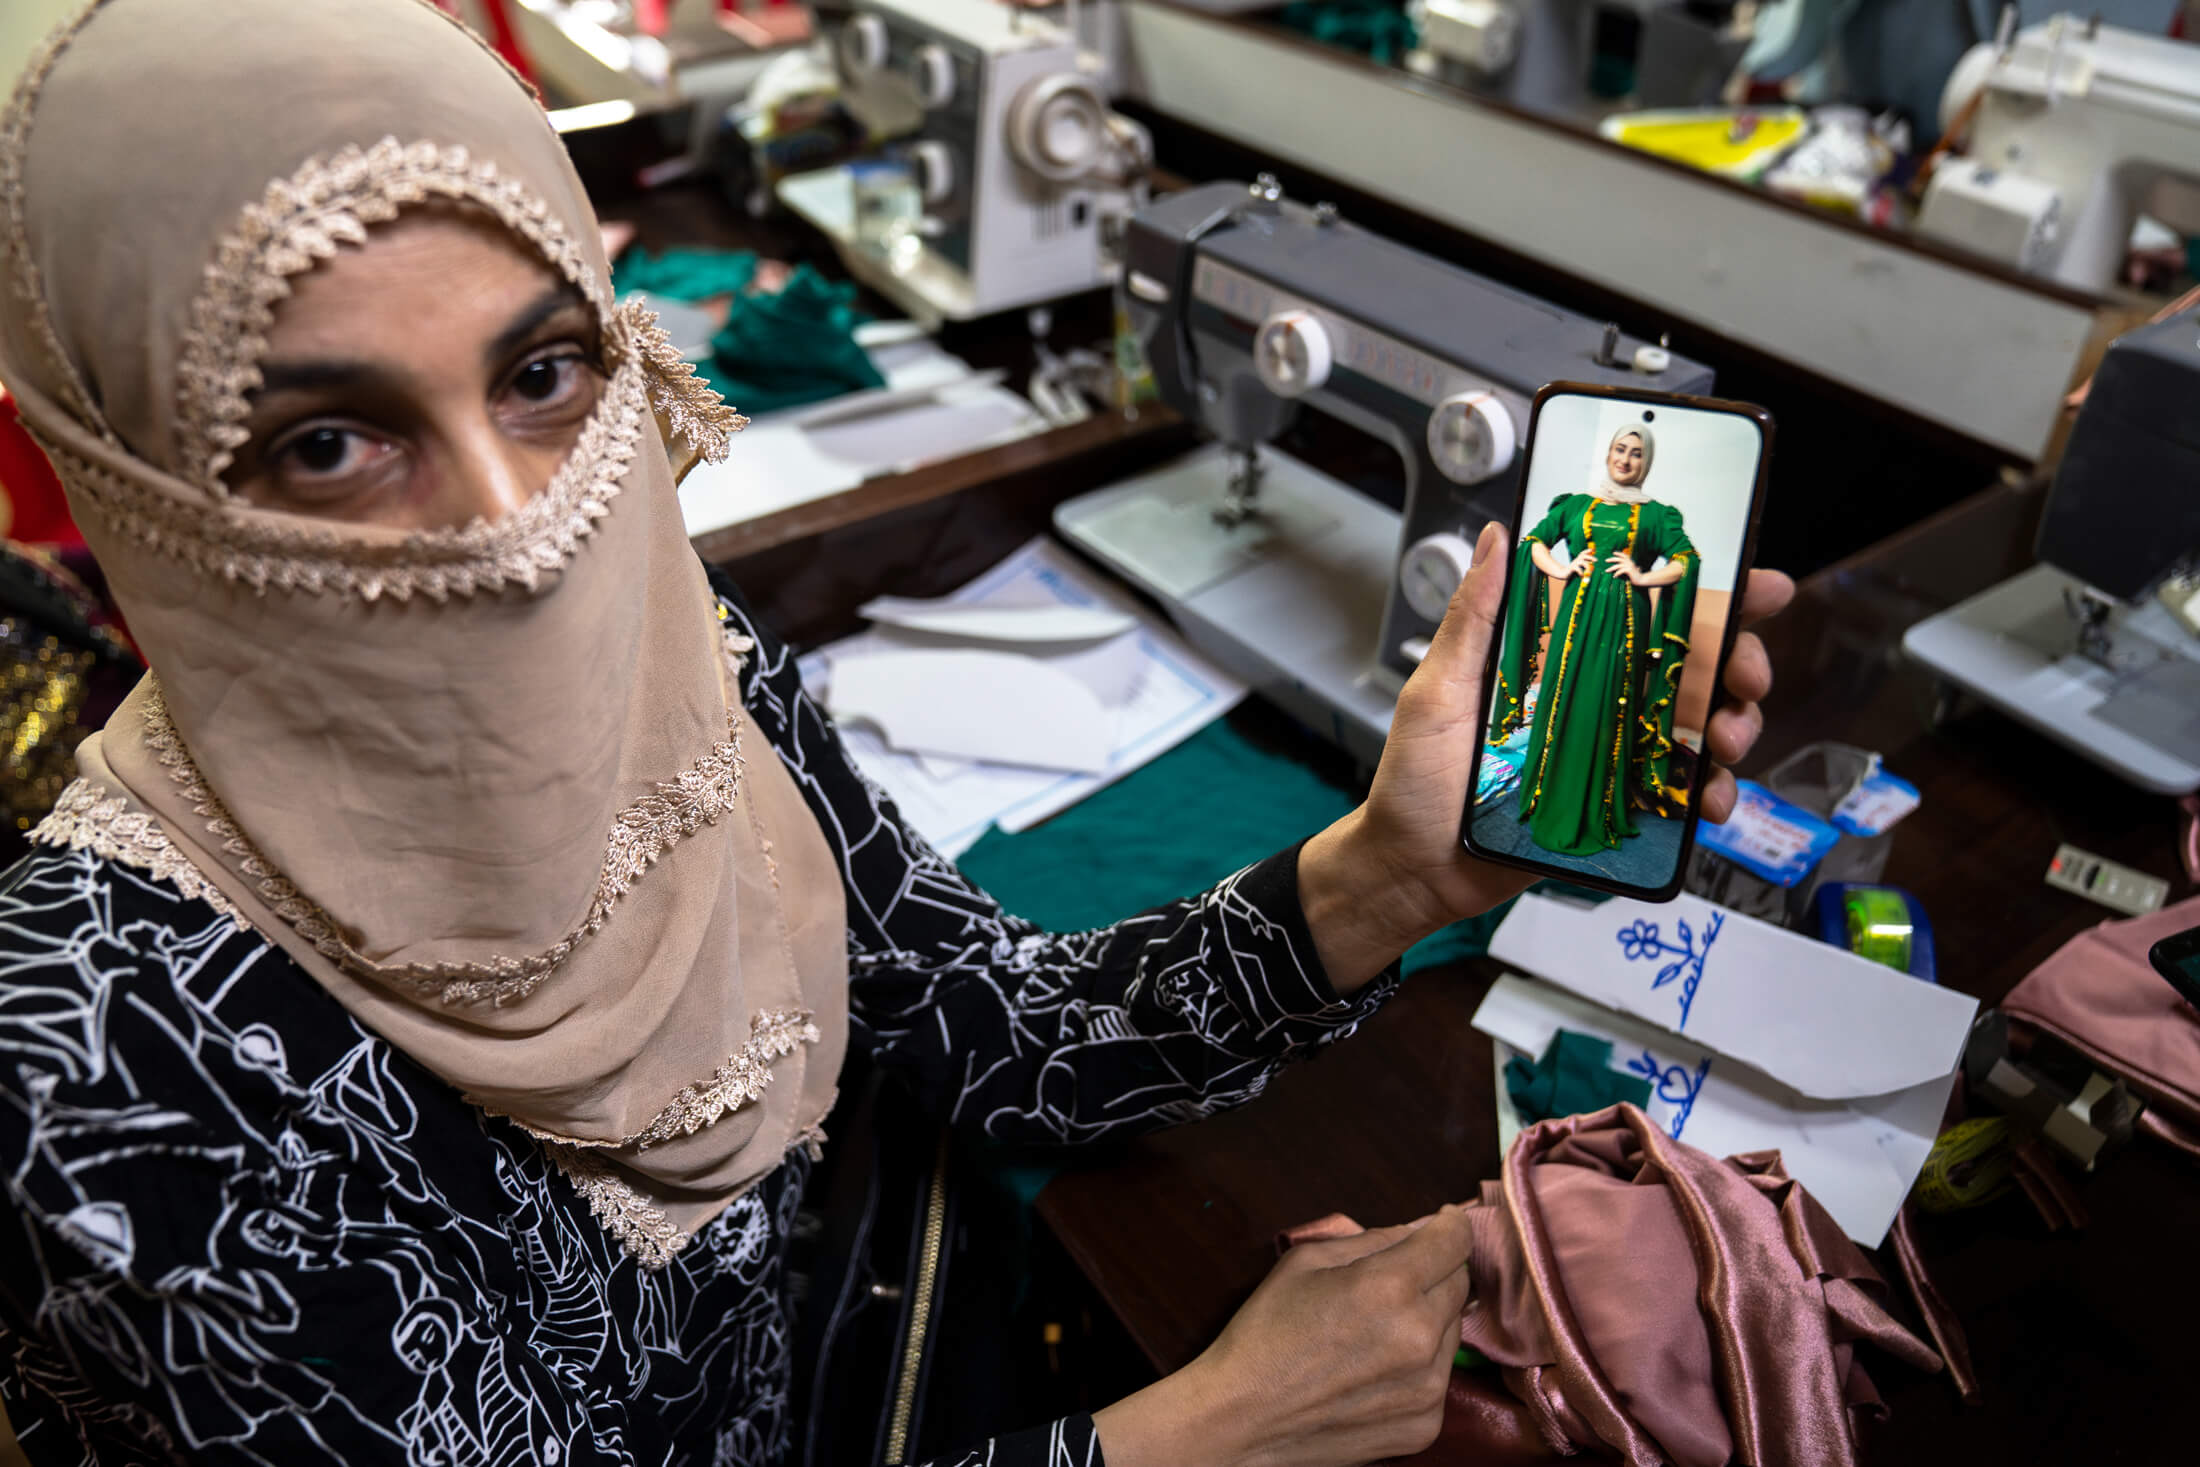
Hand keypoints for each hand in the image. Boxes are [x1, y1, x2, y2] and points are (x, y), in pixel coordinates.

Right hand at [1093, 1208, 1472, 1466]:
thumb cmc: (1266, 1331)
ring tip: (1375, 1330)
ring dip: (1427, 1318)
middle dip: (1434, 1272)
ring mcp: (1429, 1388)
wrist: (1243, 1418)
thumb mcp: (1306, 1261)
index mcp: (1390, 1287)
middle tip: (1392, 1281)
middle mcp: (1420, 1337)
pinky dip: (1419, 1364)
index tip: (1442, 1223)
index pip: (1454, 1240)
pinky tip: (1375, 1369)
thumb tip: (1417, 1231)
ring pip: (1451, 1330)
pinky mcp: (1426, 1424)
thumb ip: (1371, 1240)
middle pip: (1459, 1283)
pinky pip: (1439, 1375)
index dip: (1449, 1224)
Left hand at [1297, 524, 1795, 989]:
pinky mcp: (1619, 810)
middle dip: (1743, 664)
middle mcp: (1599, 699)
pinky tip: (1712, 802)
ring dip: (1737, 727)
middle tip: (1748, 678)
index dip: (1714, 594)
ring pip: (1703, 730)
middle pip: (1696, 669)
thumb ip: (1474, 618)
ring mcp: (1614, 755)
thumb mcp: (1440, 689)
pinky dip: (1712, 796)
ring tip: (1728, 741)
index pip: (1646, 611)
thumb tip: (1499, 535)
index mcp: (1564, 658)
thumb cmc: (1417, 779)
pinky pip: (1682, 799)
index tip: (1761, 586)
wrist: (1414, 869)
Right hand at [1563, 548, 1593, 580]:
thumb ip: (1584, 566)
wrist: (1563, 573)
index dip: (1587, 551)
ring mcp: (1574, 564)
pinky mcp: (1571, 568)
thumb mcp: (1578, 567)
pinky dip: (1581, 572)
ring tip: (1590, 570)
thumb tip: (1592, 568)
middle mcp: (1576, 560)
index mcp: (1578, 559)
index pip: (1583, 553)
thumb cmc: (1573, 571)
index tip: (1592, 550)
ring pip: (1581, 562)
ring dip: (1587, 565)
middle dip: (1590, 557)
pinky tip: (1582, 576)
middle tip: (1596, 560)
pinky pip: (1577, 569)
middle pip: (1583, 556)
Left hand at [1604, 551, 1640, 583]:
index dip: (1618, 553)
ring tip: (1606, 571)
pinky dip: (1616, 574)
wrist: (1641, 579)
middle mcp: (1629, 562)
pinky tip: (1614, 576)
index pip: (1624, 555)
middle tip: (1606, 560)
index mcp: (1630, 561)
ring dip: (1611, 568)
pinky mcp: (1629, 570)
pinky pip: (1620, 571)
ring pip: (1618, 566)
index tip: (1613, 552)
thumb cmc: (1634, 575)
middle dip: (1611, 559)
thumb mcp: (1630, 569)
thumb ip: (1625, 567)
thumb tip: (1617, 568)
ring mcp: (1629, 566)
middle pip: (1619, 559)